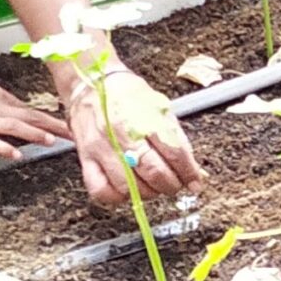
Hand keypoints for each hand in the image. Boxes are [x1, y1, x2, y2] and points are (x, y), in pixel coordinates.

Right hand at [0, 71, 75, 157]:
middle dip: (54, 126)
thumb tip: (18, 117)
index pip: (30, 109)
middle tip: (74, 135)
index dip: (52, 118)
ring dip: (33, 133)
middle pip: (29, 117)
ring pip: (13, 126)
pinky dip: (2, 147)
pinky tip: (15, 154)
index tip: (71, 126)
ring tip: (51, 141)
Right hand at [64, 52, 203, 207]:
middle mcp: (121, 133)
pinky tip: (128, 191)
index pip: (174, 152)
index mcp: (143, 116)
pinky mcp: (86, 159)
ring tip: (153, 186)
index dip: (188, 173)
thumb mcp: (158, 108)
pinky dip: (118, 197)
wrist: (90, 83)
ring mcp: (100, 147)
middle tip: (175, 185)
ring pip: (129, 186)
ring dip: (148, 193)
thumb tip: (193, 169)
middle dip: (171, 185)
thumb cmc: (126, 94)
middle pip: (153, 171)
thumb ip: (176, 139)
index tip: (195, 183)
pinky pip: (101, 190)